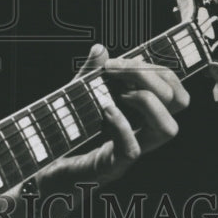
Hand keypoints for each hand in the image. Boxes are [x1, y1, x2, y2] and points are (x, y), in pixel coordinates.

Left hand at [36, 0, 217, 198]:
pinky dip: (121, 124)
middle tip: (120, 69)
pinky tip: (104, 109)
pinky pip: (132, 150)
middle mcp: (141, 134)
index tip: (127, 60)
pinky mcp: (109, 168)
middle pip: (179, 105)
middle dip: (153, 76)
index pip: (175, 92)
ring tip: (119, 92)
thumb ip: (89, 74)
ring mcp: (128, 152)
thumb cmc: (62, 135)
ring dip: (147, 100)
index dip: (161, 70)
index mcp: (139, 115)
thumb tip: (100, 48)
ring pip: (168, 129)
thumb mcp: (76, 97)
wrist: (39, 169)